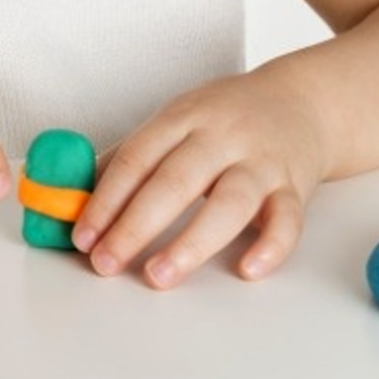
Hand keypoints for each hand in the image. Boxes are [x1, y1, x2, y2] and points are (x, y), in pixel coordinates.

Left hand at [71, 67, 328, 287]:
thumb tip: (75, 201)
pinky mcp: (295, 187)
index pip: (137, 158)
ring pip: (230, 203)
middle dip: (135, 226)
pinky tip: (246, 269)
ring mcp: (262, 162)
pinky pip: (288, 219)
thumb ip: (131, 160)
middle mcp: (223, 136)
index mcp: (185, 117)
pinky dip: (270, 246)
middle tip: (106, 262)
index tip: (82, 236)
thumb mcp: (177, 121)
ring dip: (192, 242)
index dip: (105, 199)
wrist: (304, 103)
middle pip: (176, 181)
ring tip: (159, 275)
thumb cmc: (226, 120)